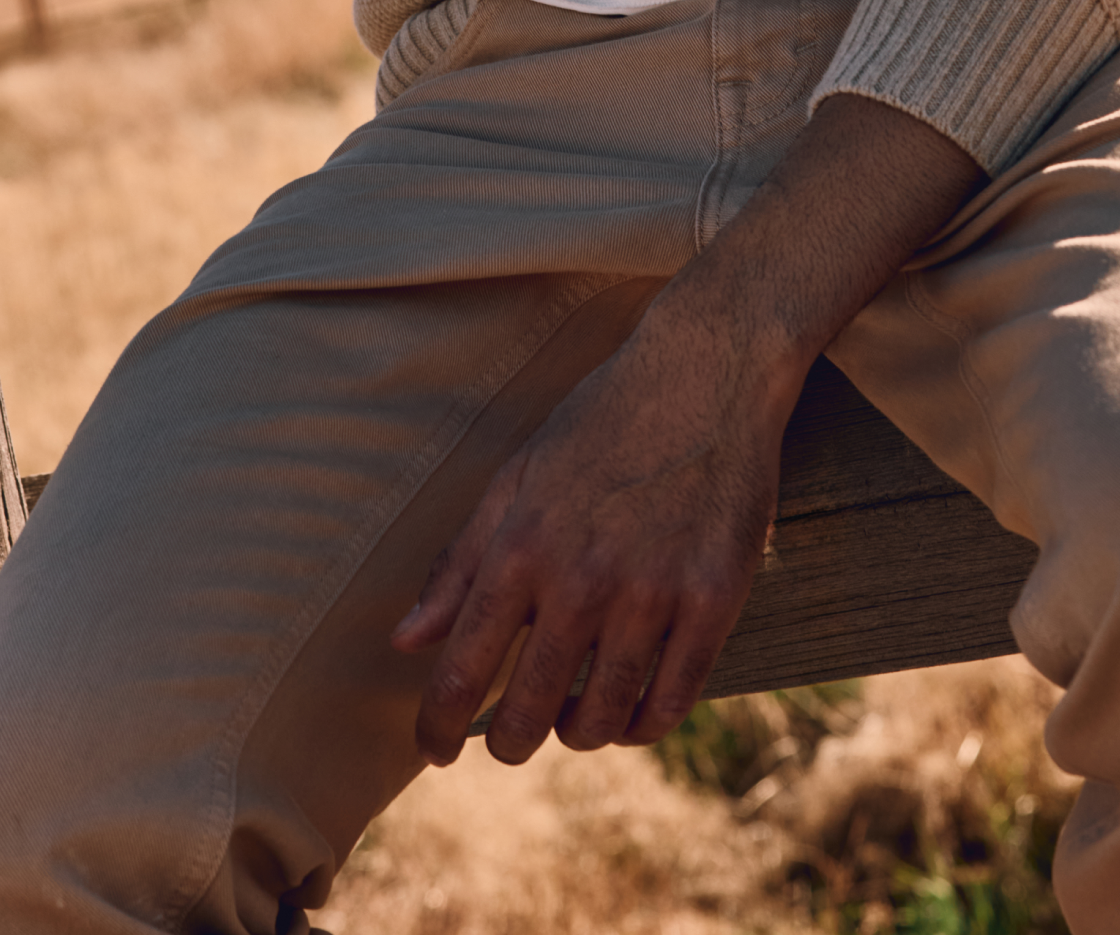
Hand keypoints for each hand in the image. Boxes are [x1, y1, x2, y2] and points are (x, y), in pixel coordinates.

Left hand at [391, 290, 797, 765]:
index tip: (435, 749)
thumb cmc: (603, 421)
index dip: (439, 726)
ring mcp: (652, 593)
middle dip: (510, 742)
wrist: (707, 370)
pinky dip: (644, 723)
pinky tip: (633, 709)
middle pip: (530, 714)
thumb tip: (405, 641)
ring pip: (602, 720)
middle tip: (512, 738)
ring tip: (574, 717)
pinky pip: (672, 703)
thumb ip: (462, 562)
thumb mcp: (519, 475)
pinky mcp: (713, 600)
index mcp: (522, 547)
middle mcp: (582, 579)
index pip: (462, 670)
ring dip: (579, 733)